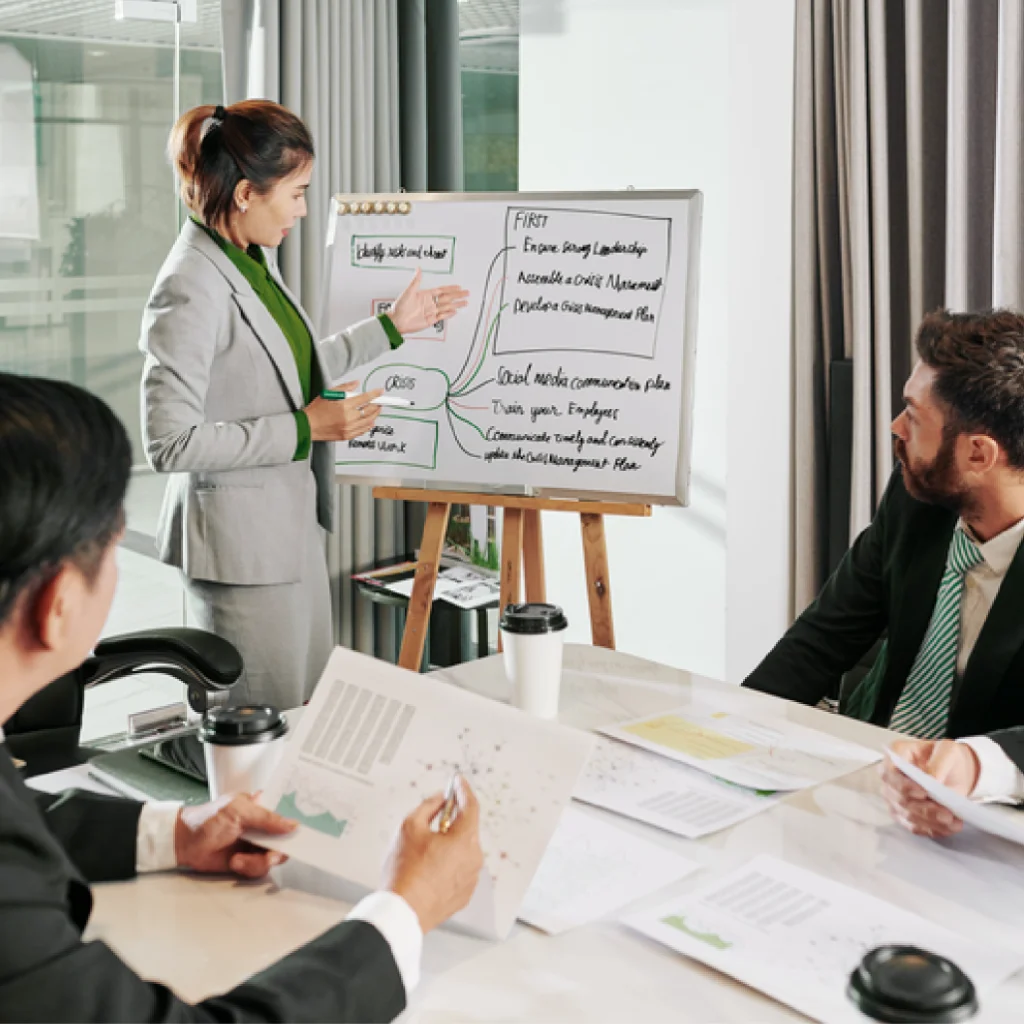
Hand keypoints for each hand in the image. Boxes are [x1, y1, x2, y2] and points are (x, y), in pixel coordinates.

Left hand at [174, 793, 296, 877]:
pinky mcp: (248, 861)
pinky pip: (260, 869)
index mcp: (263, 807)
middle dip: (280, 849)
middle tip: (272, 854)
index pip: (288, 811)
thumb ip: (267, 818)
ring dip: (258, 861)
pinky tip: (234, 862)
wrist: (185, 842)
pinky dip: (248, 868)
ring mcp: (256, 844)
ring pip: (274, 857)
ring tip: (239, 859)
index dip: (299, 821)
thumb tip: (293, 825)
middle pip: (286, 839)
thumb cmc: (209, 818)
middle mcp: (263, 826)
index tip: (308, 832)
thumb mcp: (239, 811)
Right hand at [304, 381, 382, 441]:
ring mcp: (348, 428)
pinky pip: (362, 430)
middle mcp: (348, 418)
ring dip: (374, 415)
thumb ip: (344, 388)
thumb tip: (356, 383)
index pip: (365, 398)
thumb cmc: (316, 410)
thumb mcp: (328, 393)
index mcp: (344, 406)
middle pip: (369, 411)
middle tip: (380, 402)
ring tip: (376, 410)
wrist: (308, 426)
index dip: (374, 394)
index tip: (380, 392)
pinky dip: (368, 425)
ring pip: (368, 421)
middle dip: (377, 405)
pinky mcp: (347, 435)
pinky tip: (370, 421)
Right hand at [382, 778, 483, 932]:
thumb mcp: (410, 826)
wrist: (402, 912)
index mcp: (465, 839)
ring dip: (448, 844)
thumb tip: (440, 800)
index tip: (458, 782)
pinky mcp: (463, 894)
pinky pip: (459, 870)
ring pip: (462, 850)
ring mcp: (471, 878)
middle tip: (432, 817)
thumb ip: (428, 806)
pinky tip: (428, 868)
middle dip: (451, 820)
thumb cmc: (405, 872)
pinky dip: (448, 864)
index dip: (463, 789)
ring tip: (423, 851)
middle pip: (466, 828)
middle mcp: (474, 858)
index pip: (471, 805)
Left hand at [388, 268, 469, 335]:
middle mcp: (429, 303)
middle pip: (447, 298)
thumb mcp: (408, 291)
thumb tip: (418, 269)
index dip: (450, 288)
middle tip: (466, 293)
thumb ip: (416, 281)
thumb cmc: (399, 306)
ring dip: (456, 304)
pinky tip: (455, 311)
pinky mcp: (430, 320)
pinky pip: (442, 316)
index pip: (441, 290)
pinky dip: (449, 314)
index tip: (458, 286)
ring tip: (465, 302)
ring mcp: (430, 312)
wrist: (396, 321)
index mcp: (425, 295)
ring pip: (446, 307)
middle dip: (457, 295)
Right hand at [880, 739, 979, 837]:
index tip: (924, 793)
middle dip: (924, 809)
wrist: (953, 771)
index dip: (904, 785)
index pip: (889, 774)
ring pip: (907, 815)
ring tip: (953, 822)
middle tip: (946, 814)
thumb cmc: (946, 757)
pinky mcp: (903, 814)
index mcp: (895, 756)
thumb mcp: (948, 751)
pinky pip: (914, 826)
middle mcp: (890, 778)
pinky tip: (948, 828)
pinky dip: (931, 829)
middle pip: (899, 799)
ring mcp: (894, 798)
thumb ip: (939, 763)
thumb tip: (933, 780)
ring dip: (930, 822)